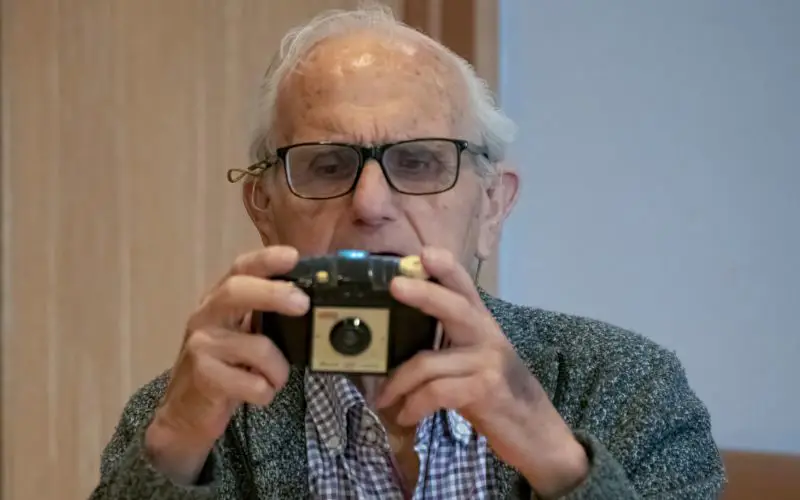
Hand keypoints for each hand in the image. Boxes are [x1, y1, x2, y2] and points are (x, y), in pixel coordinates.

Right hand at [145, 246, 308, 484]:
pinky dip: (265, 392)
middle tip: (302, 304)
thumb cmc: (224, 369)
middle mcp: (206, 316)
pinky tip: (255, 393)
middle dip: (273, 293)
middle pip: (235, 291)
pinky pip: (253, 383)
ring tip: (273, 379)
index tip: (292, 256)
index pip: (240, 269)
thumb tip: (308, 301)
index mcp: (220, 301)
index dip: (265, 259)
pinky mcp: (204, 376)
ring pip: (258, 347)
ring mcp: (201, 345)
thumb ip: (265, 316)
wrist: (186, 412)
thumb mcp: (243, 335)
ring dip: (278, 369)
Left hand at [376, 247, 588, 497]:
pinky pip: (435, 392)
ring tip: (383, 399)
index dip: (445, 268)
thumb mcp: (475, 360)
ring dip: (397, 384)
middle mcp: (487, 335)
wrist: (536, 432)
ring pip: (428, 362)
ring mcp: (488, 362)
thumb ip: (447, 344)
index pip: (464, 286)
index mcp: (481, 323)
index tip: (423, 253)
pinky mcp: (485, 390)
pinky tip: (405, 415)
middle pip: (453, 305)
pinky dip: (413, 405)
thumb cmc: (497, 393)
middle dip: (423, 293)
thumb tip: (395, 338)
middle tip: (394, 285)